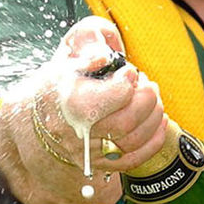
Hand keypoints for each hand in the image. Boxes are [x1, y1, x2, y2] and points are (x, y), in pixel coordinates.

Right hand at [38, 17, 167, 173]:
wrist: (45, 111)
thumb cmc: (65, 77)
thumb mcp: (72, 48)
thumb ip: (89, 40)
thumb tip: (104, 55)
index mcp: (71, 100)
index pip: (116, 95)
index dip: (129, 79)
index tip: (129, 71)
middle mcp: (78, 131)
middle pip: (126, 123)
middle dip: (147, 101)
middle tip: (148, 86)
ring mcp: (89, 151)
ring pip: (132, 142)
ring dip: (153, 118)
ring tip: (152, 100)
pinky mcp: (99, 164)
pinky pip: (133, 160)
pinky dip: (153, 141)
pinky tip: (159, 121)